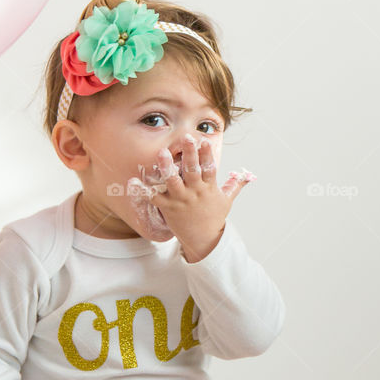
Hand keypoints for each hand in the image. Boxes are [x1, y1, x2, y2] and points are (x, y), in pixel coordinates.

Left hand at [128, 135, 254, 260]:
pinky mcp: (168, 208)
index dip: (207, 154)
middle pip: (192, 171)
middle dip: (190, 154)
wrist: (204, 241)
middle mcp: (195, 192)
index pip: (209, 168)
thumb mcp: (227, 201)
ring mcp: (181, 200)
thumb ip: (234, 185)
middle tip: (186, 138)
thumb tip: (246, 175)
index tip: (204, 140)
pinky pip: (154, 198)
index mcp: (209, 188)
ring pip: (173, 181)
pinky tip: (133, 181)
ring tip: (161, 153)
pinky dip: (143, 190)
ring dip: (167, 167)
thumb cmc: (214, 218)